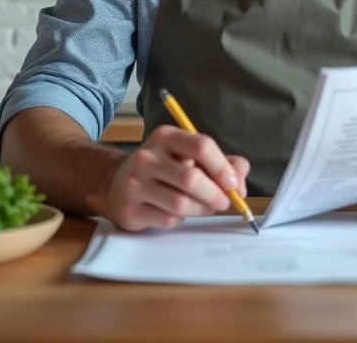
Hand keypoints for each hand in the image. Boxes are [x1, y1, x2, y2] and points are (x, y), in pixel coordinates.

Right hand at [103, 125, 250, 231]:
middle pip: (191, 178)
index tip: (234, 183)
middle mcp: (147, 157)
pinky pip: (168, 219)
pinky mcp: (130, 208)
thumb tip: (240, 182)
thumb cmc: (164, 169)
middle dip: (215, 194)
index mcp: (166, 137)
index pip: (201, 146)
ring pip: (181, 203)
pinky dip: (180, 219)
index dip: (222, 167)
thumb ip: (222, 163)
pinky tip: (176, 212)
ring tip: (204, 207)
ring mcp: (135, 183)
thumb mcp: (190, 157)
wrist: (116, 184)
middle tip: (224, 202)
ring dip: (201, 209)